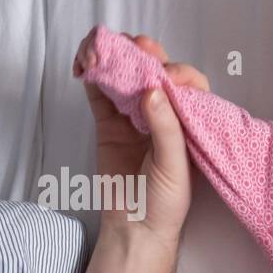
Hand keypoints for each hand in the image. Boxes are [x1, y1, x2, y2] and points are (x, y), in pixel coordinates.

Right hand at [73, 30, 208, 250]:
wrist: (136, 227)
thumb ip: (166, 128)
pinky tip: (84, 65)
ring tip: (96, 52)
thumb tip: (152, 89)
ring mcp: (133, 114)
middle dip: (140, 52)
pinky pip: (99, 91)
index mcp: (187, 120)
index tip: (164, 75)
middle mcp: (162, 112)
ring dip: (110, 56)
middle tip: (130, 46)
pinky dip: (91, 74)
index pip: (186, 82)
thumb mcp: (174, 166)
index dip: (175, 70)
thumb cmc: (166, 201)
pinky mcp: (108, 122)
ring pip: (123, 74)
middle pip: (152, 69)